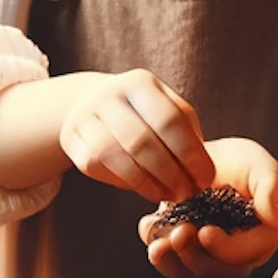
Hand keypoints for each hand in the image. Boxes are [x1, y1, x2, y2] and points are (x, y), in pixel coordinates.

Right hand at [57, 69, 215, 201]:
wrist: (93, 102)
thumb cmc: (144, 112)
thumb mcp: (169, 110)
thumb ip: (188, 136)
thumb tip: (203, 174)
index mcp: (140, 82)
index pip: (170, 119)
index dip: (190, 153)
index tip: (206, 178)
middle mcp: (109, 95)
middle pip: (142, 141)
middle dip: (170, 173)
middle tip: (188, 193)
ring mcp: (85, 116)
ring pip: (118, 158)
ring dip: (148, 184)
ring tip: (170, 195)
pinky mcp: (72, 140)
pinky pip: (99, 168)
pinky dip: (125, 183)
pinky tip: (145, 188)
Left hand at [138, 137, 277, 277]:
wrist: (203, 159)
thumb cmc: (238, 162)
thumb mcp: (259, 164)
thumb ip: (271, 187)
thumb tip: (276, 218)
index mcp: (263, 236)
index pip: (247, 254)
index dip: (226, 249)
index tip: (205, 232)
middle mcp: (239, 254)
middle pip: (217, 271)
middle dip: (194, 256)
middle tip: (178, 233)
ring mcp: (210, 258)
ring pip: (192, 274)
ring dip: (172, 261)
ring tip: (158, 241)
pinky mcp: (187, 255)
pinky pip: (172, 266)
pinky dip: (158, 252)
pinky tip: (149, 227)